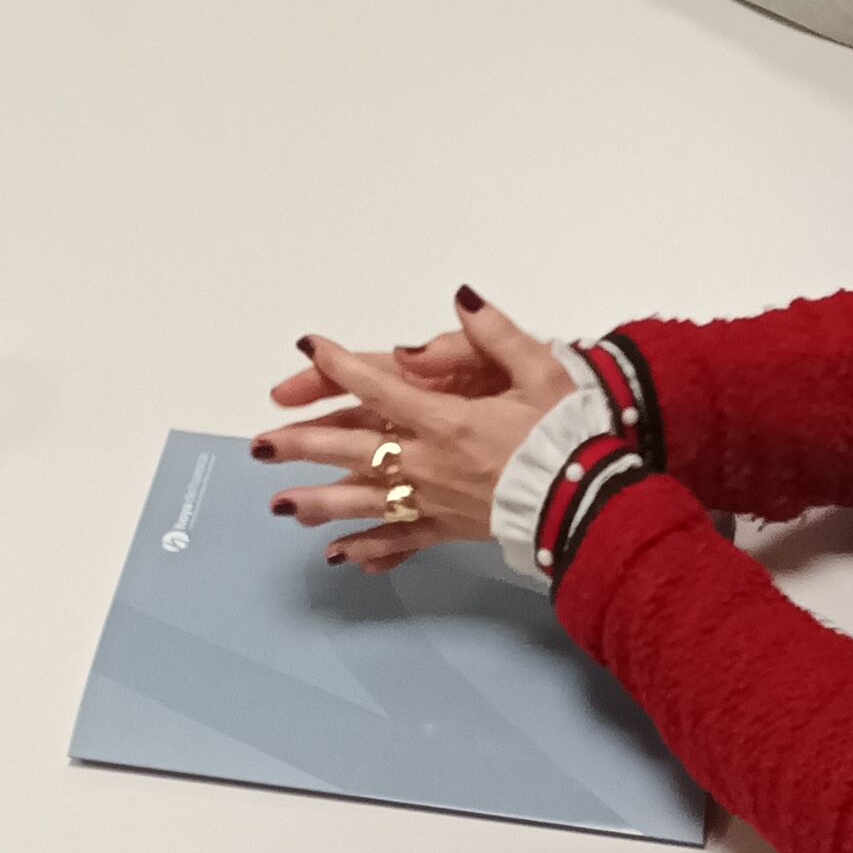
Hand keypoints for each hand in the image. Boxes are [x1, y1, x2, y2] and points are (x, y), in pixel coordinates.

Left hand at [256, 294, 573, 573]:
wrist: (592, 503)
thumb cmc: (566, 434)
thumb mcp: (541, 371)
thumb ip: (497, 333)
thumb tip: (462, 296)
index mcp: (448, 421)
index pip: (381, 387)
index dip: (341, 366)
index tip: (308, 347)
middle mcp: (431, 464)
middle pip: (356, 452)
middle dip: (305, 446)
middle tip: (260, 446)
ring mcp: (437, 503)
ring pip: (367, 502)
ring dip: (319, 503)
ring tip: (278, 505)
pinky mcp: (450, 530)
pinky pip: (401, 540)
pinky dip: (368, 549)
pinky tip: (337, 557)